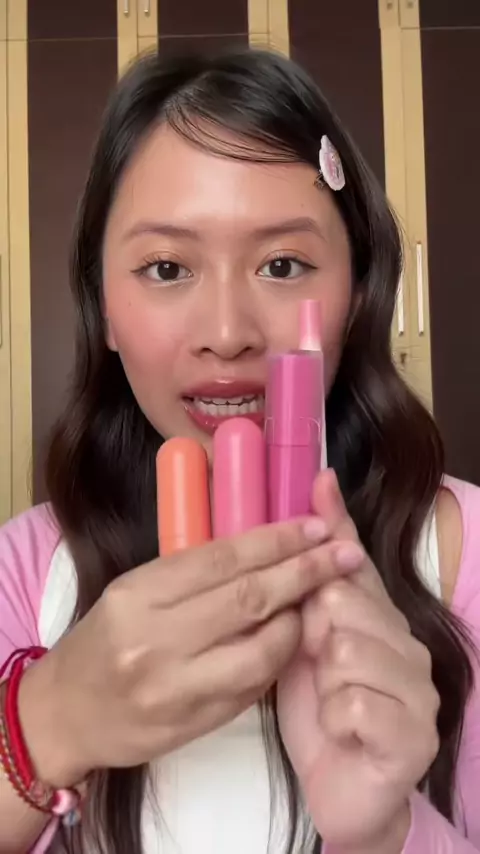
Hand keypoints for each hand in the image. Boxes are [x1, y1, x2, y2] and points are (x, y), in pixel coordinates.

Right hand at [19, 515, 359, 787]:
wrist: (66, 713)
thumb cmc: (104, 640)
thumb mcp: (134, 591)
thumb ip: (191, 573)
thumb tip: (262, 546)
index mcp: (139, 593)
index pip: (222, 558)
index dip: (277, 540)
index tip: (315, 527)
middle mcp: (156, 639)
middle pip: (249, 597)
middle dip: (306, 571)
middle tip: (344, 554)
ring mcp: (176, 687)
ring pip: (261, 648)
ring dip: (300, 620)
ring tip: (323, 600)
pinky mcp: (194, 723)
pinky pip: (253, 686)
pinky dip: (279, 658)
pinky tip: (293, 638)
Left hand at [277, 470, 439, 851]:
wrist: (342, 788)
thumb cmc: (322, 711)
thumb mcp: (306, 644)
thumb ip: (311, 583)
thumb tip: (316, 500)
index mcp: (380, 618)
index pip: (355, 562)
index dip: (334, 528)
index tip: (319, 481)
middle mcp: (407, 644)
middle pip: (344, 603)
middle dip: (314, 633)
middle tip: (317, 662)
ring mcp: (418, 689)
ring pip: (348, 653)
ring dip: (324, 683)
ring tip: (331, 699)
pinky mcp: (414, 735)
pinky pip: (354, 705)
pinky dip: (335, 719)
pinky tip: (341, 728)